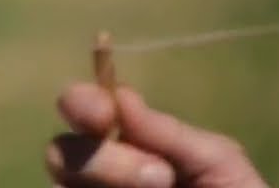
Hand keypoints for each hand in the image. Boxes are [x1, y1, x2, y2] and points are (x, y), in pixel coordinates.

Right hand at [47, 83, 268, 187]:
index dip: (82, 103)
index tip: (103, 114)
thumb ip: (169, 133)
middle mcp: (98, 175)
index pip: (81, 108)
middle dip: (103, 159)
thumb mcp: (219, 164)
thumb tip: (120, 98)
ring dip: (105, 182)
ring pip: (59, 186)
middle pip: (61, 151)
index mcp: (127, 143)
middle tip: (160, 177)